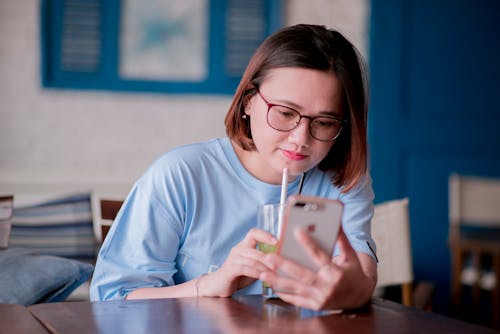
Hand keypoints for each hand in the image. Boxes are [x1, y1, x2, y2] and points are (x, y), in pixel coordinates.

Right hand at [200, 228, 276, 296]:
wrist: (219, 285)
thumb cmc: (238, 276)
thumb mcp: (253, 267)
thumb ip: (263, 262)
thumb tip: (280, 259)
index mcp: (243, 245)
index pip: (253, 233)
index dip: (265, 235)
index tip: (276, 241)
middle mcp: (238, 249)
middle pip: (257, 250)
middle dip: (270, 259)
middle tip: (279, 266)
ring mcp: (233, 258)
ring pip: (253, 260)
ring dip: (265, 268)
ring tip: (274, 275)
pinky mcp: (230, 269)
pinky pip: (246, 268)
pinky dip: (256, 273)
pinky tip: (263, 277)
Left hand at [259, 226, 376, 309]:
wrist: (360, 297)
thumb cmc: (353, 272)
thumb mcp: (351, 255)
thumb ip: (341, 238)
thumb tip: (335, 220)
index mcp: (337, 272)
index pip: (320, 255)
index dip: (308, 243)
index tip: (296, 230)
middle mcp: (328, 286)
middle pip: (303, 274)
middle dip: (284, 265)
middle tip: (269, 257)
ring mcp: (320, 298)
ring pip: (295, 288)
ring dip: (278, 281)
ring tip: (263, 273)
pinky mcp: (315, 306)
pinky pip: (296, 300)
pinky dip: (283, 293)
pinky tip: (272, 285)